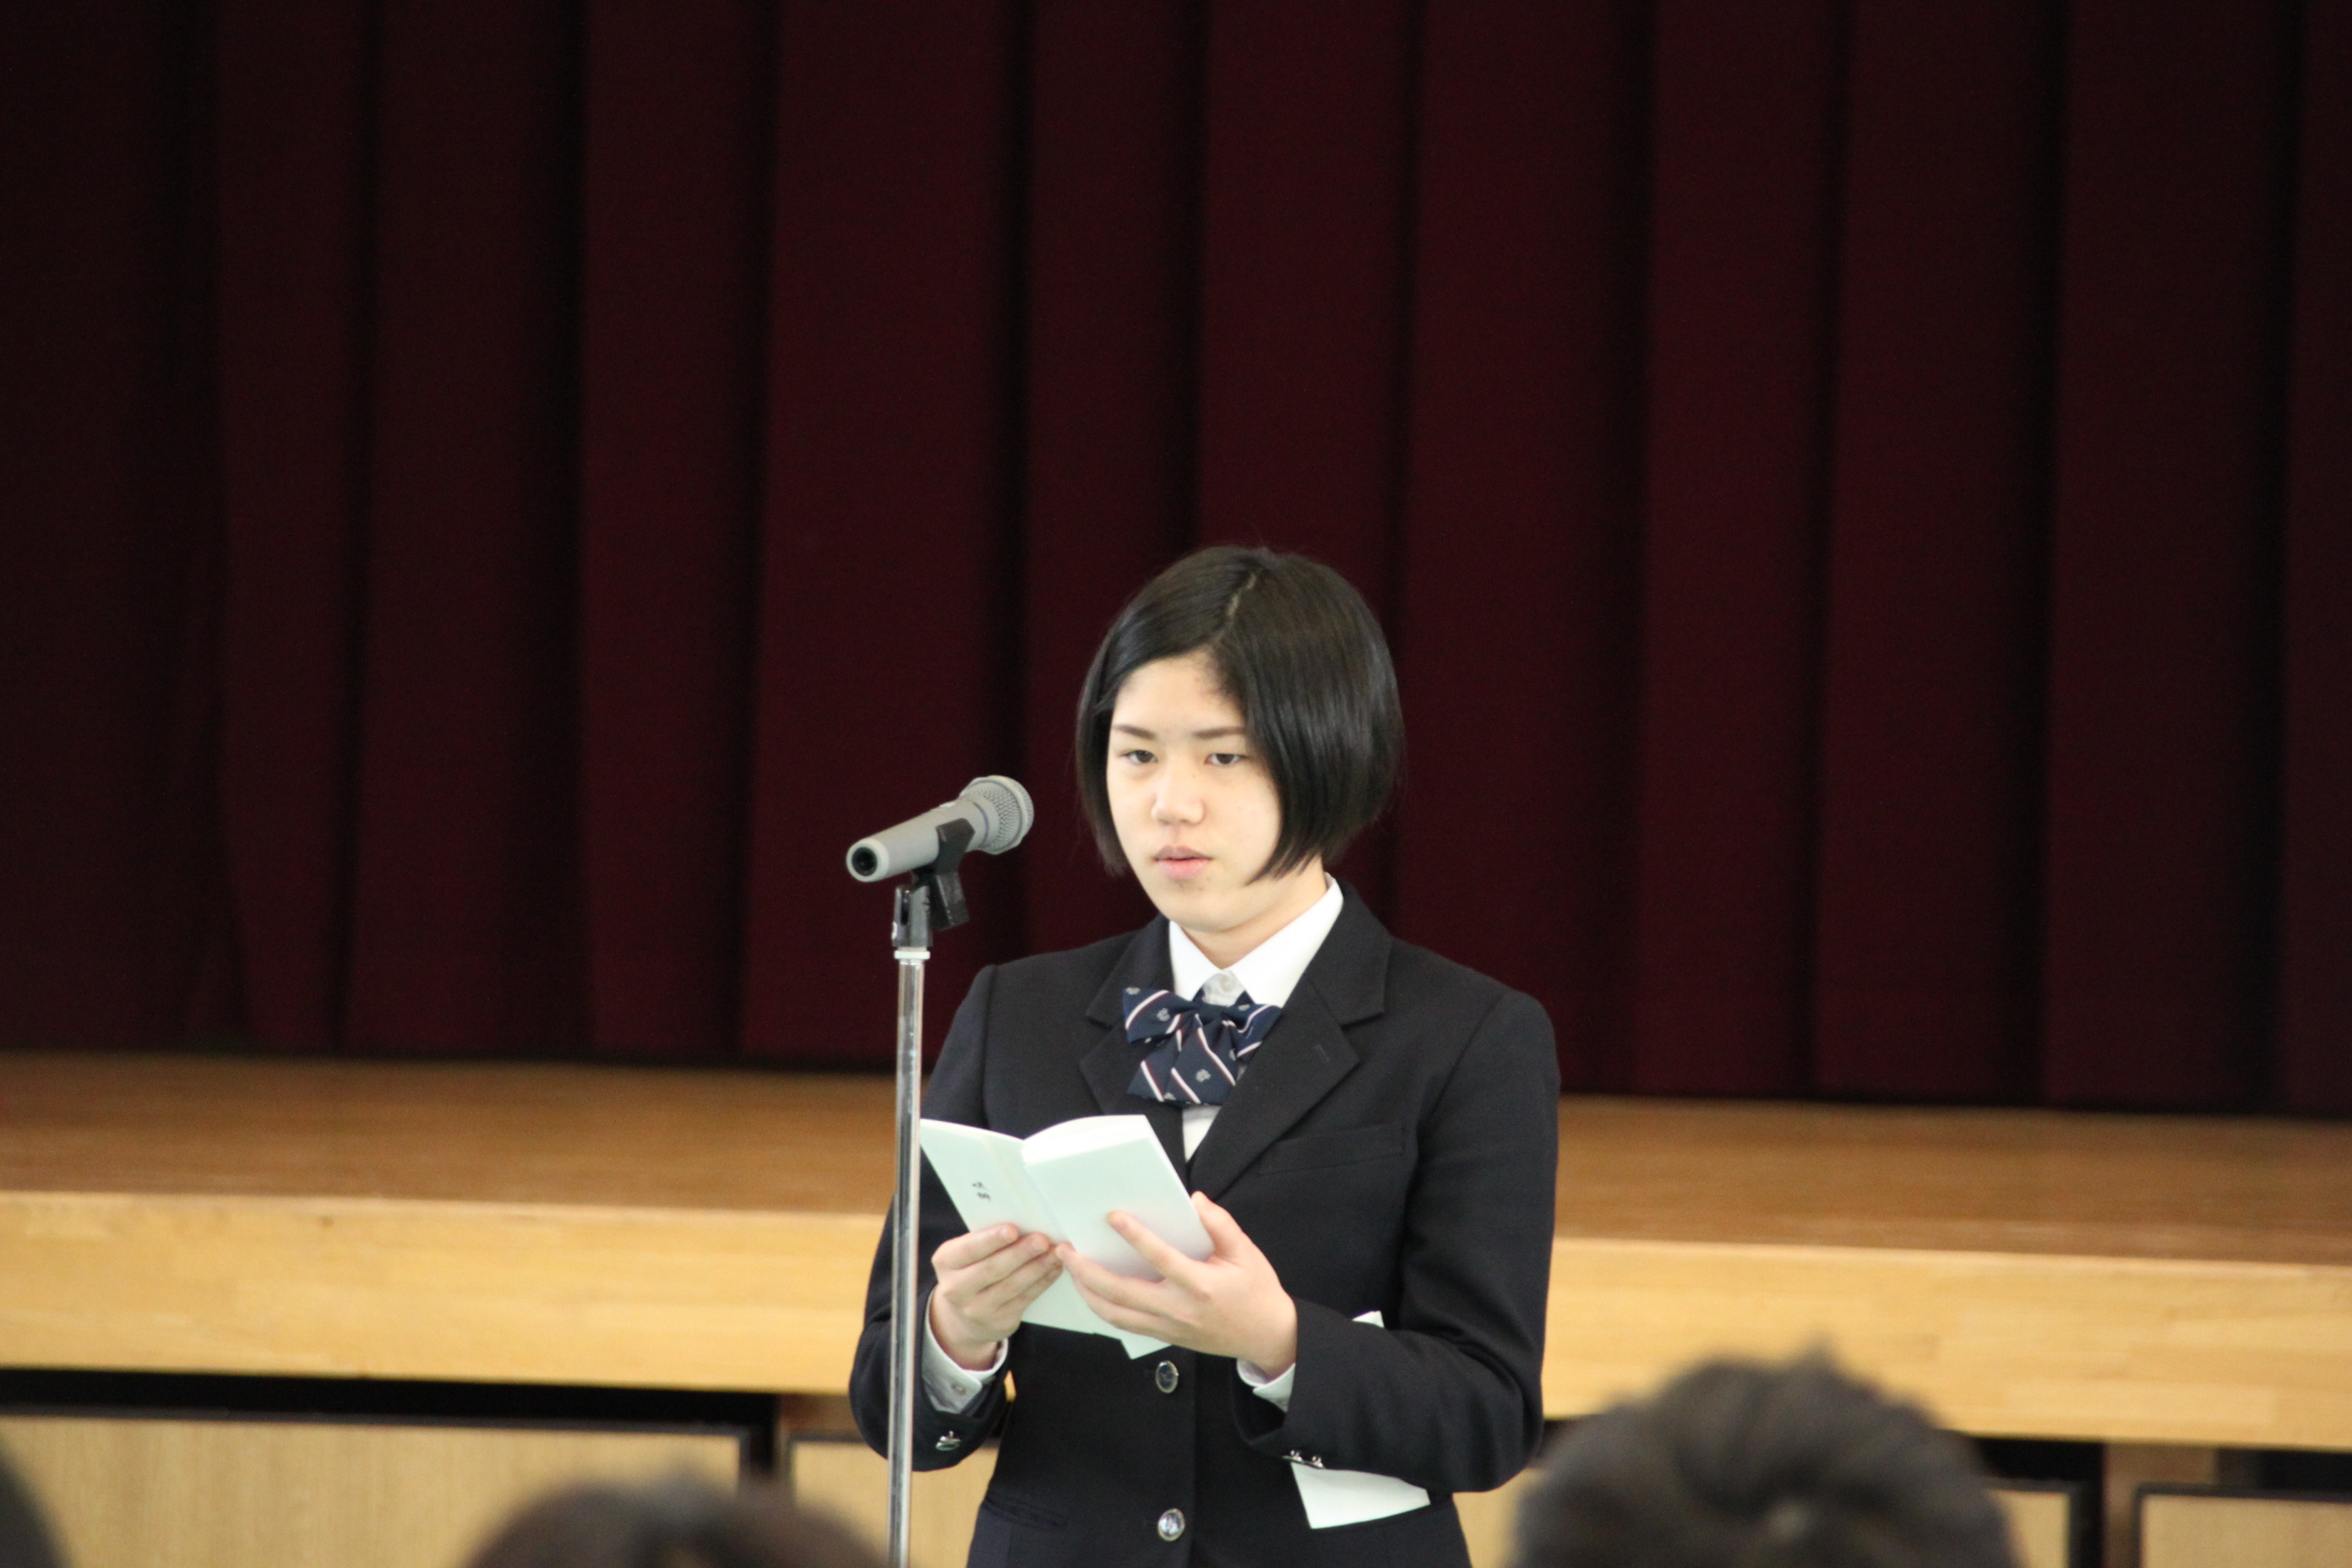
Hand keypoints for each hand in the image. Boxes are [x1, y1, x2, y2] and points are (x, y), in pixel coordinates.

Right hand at [927, 1223, 1061, 1369]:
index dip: (990, 1240)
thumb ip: (986, 1240)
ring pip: (1012, 1285)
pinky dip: (1042, 1282)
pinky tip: (1053, 1268)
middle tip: (1042, 1239)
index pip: (968, 1249)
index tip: (1013, 1229)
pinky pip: (1024, 1299)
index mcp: (945, 1262)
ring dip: (1037, 1267)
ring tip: (1055, 1252)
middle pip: (992, 1269)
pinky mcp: (999, 1322)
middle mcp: (956, 1289)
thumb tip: (1024, 1223)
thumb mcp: (965, 1254)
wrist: (964, 1315)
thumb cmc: (971, 1269)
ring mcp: (976, 1310)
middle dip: (1020, 1253)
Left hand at [1057, 1193, 1297, 1374]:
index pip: (1160, 1258)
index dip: (1135, 1236)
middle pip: (1121, 1292)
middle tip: (1066, 1250)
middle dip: (1088, 1271)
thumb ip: (1220, 1225)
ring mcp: (1168, 1326)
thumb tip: (1195, 1201)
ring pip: (1115, 1313)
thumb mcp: (1246, 1253)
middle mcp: (1178, 1309)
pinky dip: (1103, 1307)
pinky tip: (1092, 1290)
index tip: (1113, 1216)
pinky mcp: (1164, 1336)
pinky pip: (1125, 1323)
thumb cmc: (1257, 1292)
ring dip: (1087, 1291)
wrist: (1266, 1337)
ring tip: (1071, 1270)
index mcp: (1200, 1285)